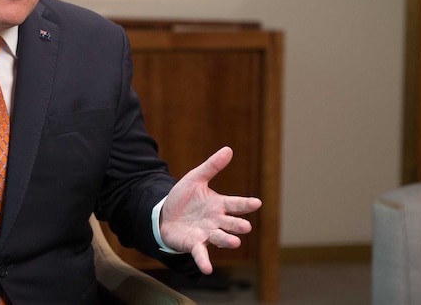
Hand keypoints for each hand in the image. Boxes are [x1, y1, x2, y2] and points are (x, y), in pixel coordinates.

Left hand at [160, 147, 262, 274]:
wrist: (164, 214)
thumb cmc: (183, 198)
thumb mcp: (195, 179)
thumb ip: (212, 166)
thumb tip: (228, 149)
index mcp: (219, 205)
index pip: (235, 204)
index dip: (245, 204)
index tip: (256, 203)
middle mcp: (216, 221)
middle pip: (230, 223)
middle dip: (237, 225)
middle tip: (245, 226)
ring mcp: (206, 234)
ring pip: (220, 238)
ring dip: (227, 240)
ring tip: (235, 242)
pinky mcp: (194, 244)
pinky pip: (200, 254)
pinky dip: (204, 262)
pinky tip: (207, 269)